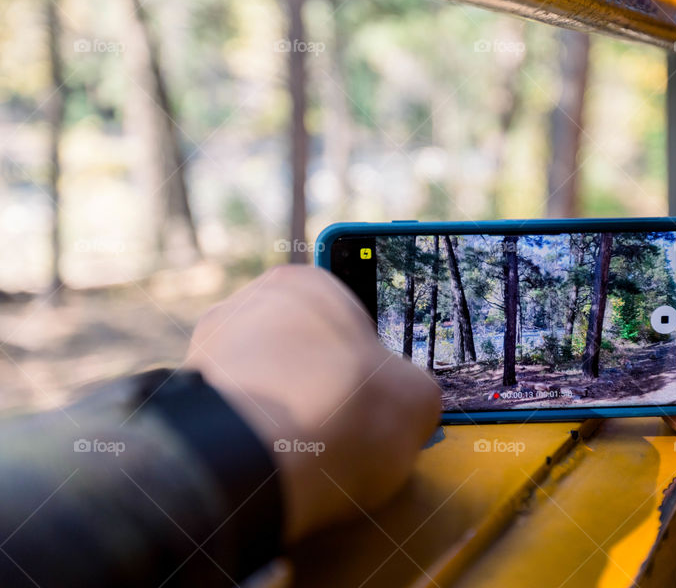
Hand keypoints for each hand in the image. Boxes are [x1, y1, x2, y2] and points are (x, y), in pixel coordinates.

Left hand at [184, 265, 440, 541]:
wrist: (261, 464)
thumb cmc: (346, 413)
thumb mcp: (417, 398)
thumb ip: (409, 389)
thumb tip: (400, 403)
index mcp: (307, 284)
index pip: (345, 313)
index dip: (366, 356)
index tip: (374, 389)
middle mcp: (248, 303)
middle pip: (297, 344)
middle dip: (318, 379)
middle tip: (345, 422)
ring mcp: (207, 349)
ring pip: (261, 379)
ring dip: (281, 406)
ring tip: (307, 449)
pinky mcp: (184, 400)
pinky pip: (232, 414)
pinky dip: (250, 434)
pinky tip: (272, 459)